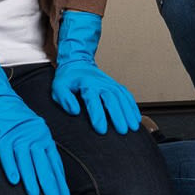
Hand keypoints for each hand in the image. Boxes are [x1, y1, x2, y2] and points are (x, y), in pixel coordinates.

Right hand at [0, 40, 69, 194]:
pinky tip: (14, 180)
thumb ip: (43, 148)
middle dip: (50, 185)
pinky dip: (11, 167)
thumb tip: (53, 169)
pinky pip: (6, 154)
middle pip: (43, 164)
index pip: (54, 162)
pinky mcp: (2, 136)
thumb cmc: (16, 118)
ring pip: (26, 161)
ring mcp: (17, 136)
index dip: (60, 181)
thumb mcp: (35, 130)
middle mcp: (33, 137)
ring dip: (31, 180)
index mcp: (44, 136)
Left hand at [51, 10, 140, 134]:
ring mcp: (110, 83)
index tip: (101, 130)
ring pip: (122, 97)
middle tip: (122, 131)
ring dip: (128, 112)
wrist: (78, 63)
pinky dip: (132, 106)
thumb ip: (64, 99)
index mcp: (86, 84)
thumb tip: (75, 111)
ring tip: (133, 127)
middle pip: (112, 99)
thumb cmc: (67, 79)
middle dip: (118, 115)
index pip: (93, 101)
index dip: (98, 116)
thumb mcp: (58, 88)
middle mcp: (101, 83)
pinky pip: (126, 95)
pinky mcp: (115, 85)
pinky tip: (136, 117)